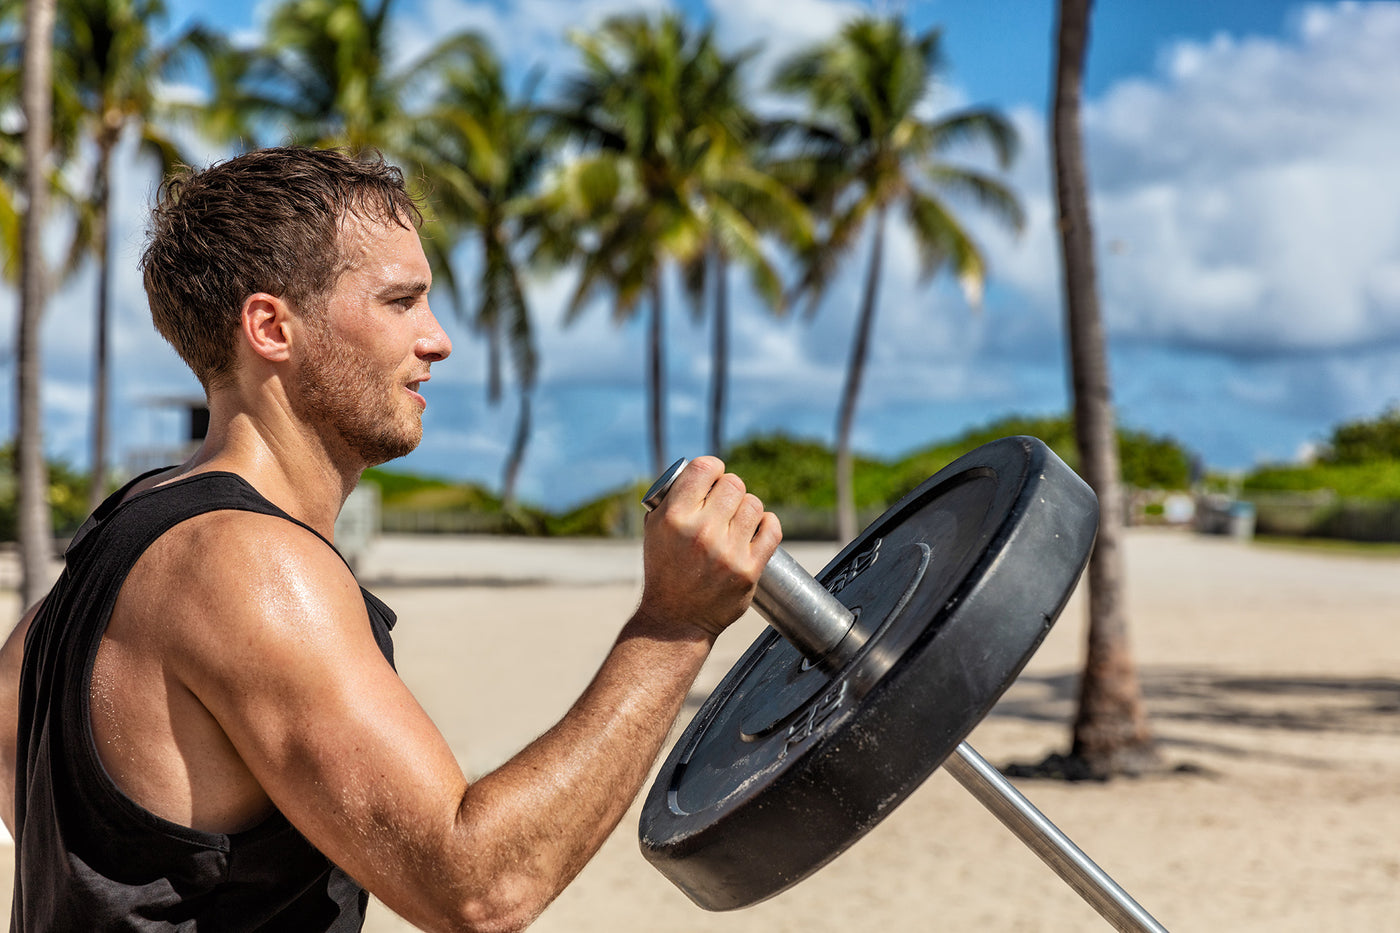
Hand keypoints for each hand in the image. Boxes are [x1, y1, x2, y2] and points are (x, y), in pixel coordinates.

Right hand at [637, 457, 781, 639]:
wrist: (675, 618)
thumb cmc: (665, 568)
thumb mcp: (655, 529)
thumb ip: (675, 497)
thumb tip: (706, 472)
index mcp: (674, 517)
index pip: (706, 468)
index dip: (713, 468)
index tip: (714, 477)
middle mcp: (702, 532)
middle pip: (734, 484)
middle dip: (730, 489)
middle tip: (724, 502)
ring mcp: (728, 552)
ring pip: (753, 505)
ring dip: (747, 509)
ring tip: (737, 520)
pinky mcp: (749, 570)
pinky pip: (771, 529)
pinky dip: (767, 524)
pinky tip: (757, 527)